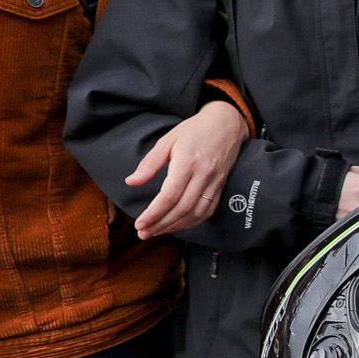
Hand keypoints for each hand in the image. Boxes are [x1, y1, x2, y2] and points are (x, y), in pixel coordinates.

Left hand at [126, 100, 250, 239]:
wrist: (227, 124)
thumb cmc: (194, 130)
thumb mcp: (168, 140)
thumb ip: (150, 163)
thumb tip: (132, 181)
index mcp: (188, 162)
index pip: (170, 195)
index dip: (154, 213)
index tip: (139, 223)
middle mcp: (204, 174)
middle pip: (182, 208)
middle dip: (161, 224)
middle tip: (143, 233)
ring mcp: (215, 182)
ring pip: (196, 213)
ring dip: (175, 226)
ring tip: (157, 231)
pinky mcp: (220, 186)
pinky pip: (207, 210)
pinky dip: (192, 222)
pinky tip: (178, 224)